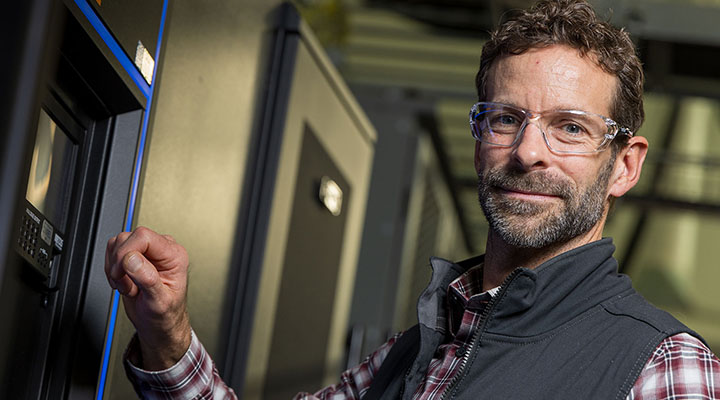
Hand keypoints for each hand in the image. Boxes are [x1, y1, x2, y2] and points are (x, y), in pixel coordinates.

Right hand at [105, 226, 191, 369]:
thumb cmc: (166, 315)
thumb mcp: (159, 301)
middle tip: (127, 284)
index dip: (127, 252)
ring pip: (118, 244)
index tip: (122, 271)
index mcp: (174, 256)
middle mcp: (162, 250)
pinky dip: (111, 269)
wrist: (160, 324)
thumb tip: (132, 258)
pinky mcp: (133, 257)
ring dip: (115, 268)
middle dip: (119, 264)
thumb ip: (147, 279)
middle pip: (128, 238)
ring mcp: (147, 252)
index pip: (144, 236)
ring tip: (128, 285)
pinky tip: (123, 283)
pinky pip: (113, 252)